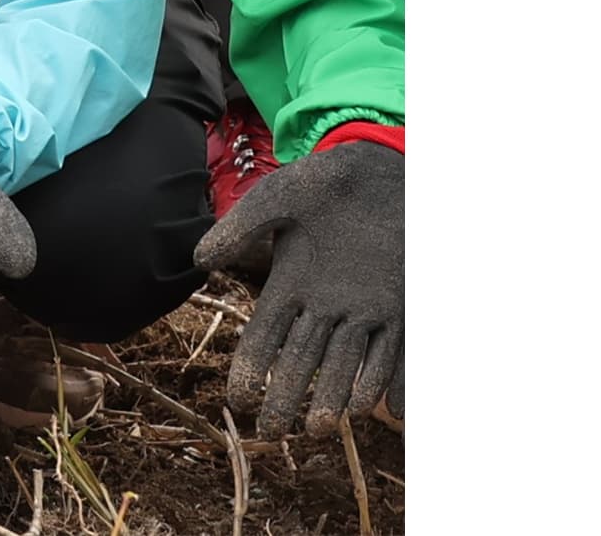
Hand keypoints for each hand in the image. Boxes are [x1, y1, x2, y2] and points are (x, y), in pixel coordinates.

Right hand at [194, 140, 402, 436]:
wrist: (385, 169)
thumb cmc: (327, 180)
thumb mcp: (280, 197)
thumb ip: (242, 225)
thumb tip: (199, 260)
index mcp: (291, 284)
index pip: (264, 337)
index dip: (250, 369)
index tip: (238, 399)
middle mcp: (325, 305)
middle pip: (301, 361)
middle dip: (286, 397)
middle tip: (273, 431)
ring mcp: (365, 309)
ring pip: (347, 364)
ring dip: (336, 396)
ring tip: (322, 424)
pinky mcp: (401, 305)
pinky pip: (395, 350)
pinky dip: (392, 379)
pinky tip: (384, 406)